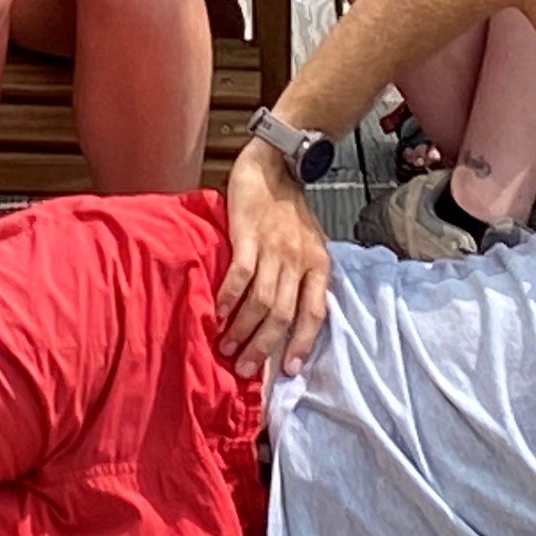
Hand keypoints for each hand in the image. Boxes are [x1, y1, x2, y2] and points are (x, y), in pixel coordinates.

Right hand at [215, 141, 333, 379]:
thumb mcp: (310, 244)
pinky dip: (229, 298)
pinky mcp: (248, 235)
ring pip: (261, 301)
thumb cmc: (290, 210)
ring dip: (242, 330)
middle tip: (244, 369)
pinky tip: (217, 313)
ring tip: (226, 348)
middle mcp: (299, 260)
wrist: (275, 164)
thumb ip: (304, 278)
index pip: (314, 314)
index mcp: (318, 265)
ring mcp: (274, 248)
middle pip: (283, 315)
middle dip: (264, 347)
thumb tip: (291, 320)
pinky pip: (240, 275)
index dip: (301, 344)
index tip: (287, 371)